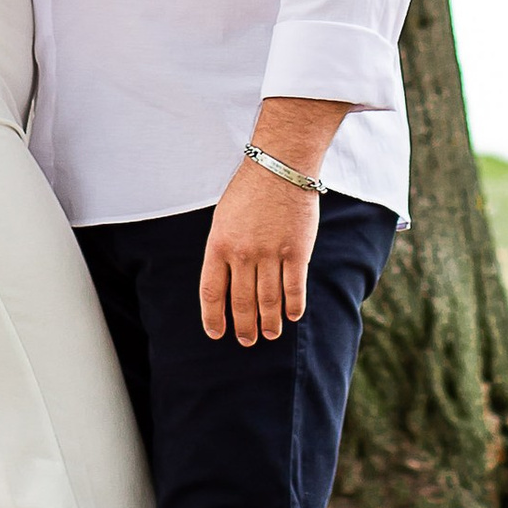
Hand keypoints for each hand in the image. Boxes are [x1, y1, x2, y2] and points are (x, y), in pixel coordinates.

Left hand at [199, 153, 319, 346]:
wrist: (280, 167)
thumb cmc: (249, 192)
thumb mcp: (223, 219)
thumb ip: (223, 250)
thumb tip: (226, 284)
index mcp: (218, 245)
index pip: (211, 292)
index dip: (213, 318)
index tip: (217, 334)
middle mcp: (242, 253)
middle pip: (241, 302)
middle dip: (244, 326)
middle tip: (248, 340)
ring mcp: (270, 253)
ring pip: (268, 300)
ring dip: (269, 322)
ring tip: (270, 334)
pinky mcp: (296, 251)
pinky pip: (294, 288)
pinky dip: (294, 306)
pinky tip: (293, 315)